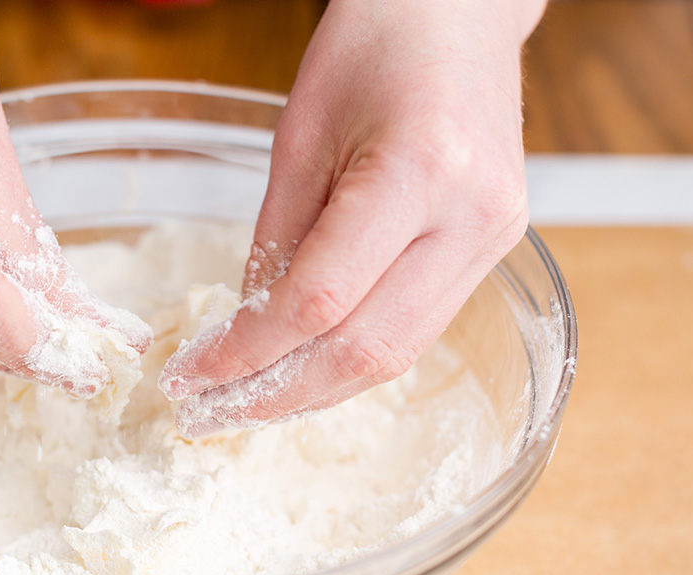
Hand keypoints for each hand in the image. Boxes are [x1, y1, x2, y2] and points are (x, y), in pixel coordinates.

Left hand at [160, 0, 544, 436]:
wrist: (457, 12)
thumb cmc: (375, 45)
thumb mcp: (299, 135)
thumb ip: (277, 240)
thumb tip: (248, 332)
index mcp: (417, 171)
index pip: (319, 301)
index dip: (248, 353)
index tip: (194, 378)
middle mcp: (471, 217)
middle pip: (367, 349)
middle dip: (280, 395)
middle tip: (215, 415)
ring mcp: (495, 238)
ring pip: (399, 353)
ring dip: (318, 389)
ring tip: (252, 403)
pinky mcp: (498, 248)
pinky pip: (420, 328)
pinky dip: (357, 358)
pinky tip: (309, 368)